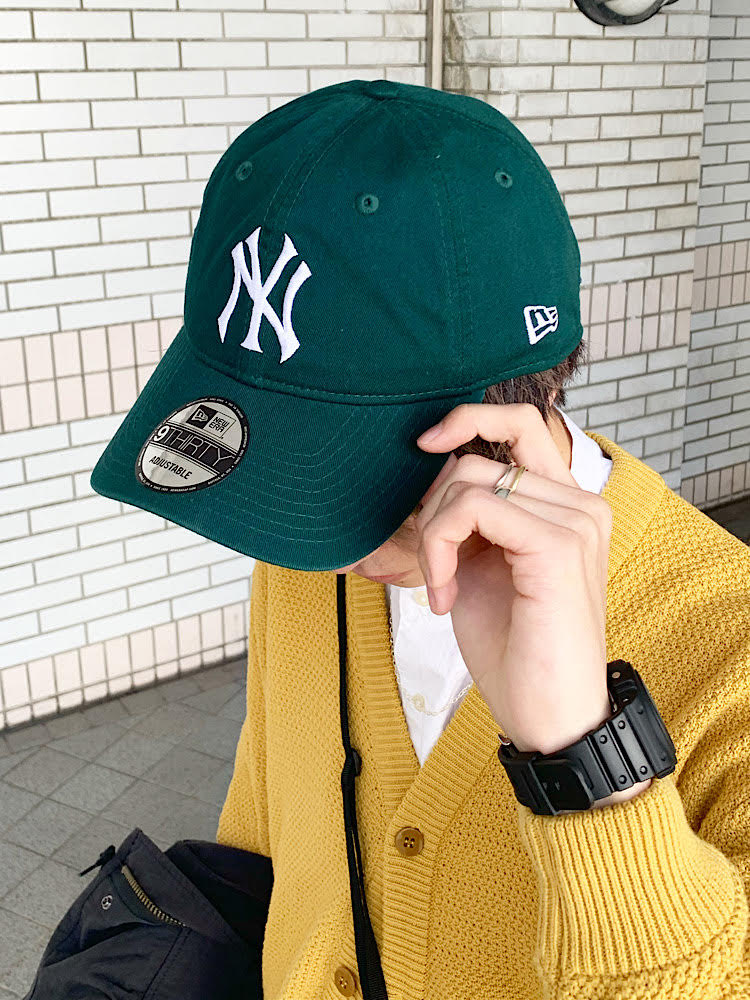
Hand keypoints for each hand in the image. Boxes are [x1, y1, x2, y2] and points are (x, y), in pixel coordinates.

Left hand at [414, 402, 613, 760]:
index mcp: (568, 504)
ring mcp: (575, 521)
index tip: (424, 444)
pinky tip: (445, 593)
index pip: (521, 424)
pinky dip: (441, 547)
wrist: (548, 715)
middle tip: (434, 564)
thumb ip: (473, 515)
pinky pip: (474, 508)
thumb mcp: (483, 565)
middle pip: (479, 458)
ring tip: (442, 586)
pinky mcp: (559, 545)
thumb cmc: (516, 649)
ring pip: (470, 481)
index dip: (469, 418)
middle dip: (434, 506)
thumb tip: (437, 470)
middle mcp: (581, 503)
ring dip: (434, 534)